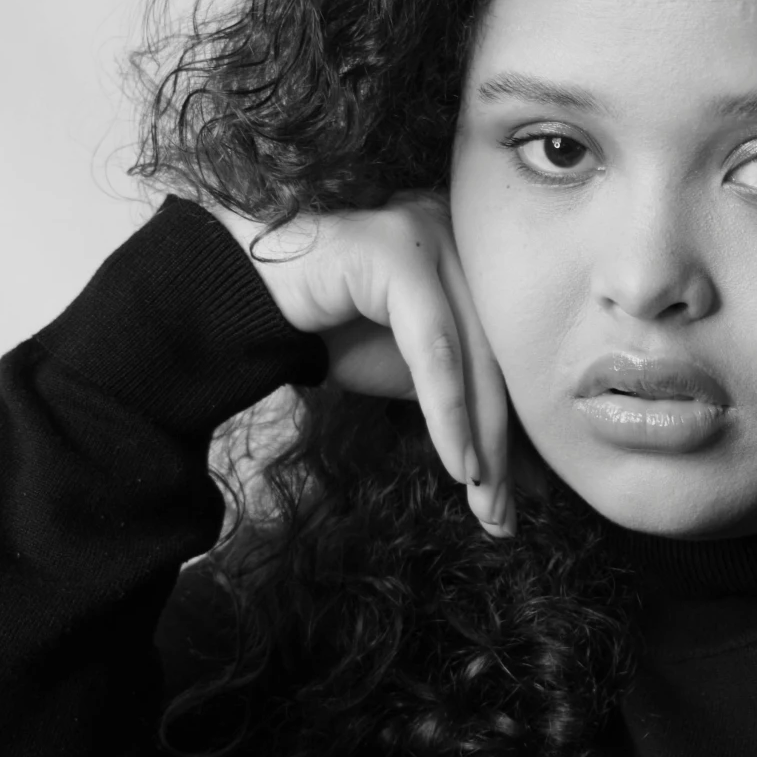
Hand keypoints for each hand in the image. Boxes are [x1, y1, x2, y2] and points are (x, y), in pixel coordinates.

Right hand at [205, 193, 512, 536]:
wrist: (238, 302)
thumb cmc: (328, 332)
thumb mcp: (411, 376)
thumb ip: (465, 405)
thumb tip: (518, 473)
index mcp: (474, 258)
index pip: (508, 356)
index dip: (516, 434)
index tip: (515, 502)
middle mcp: (462, 237)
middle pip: (498, 358)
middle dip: (502, 447)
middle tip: (501, 518)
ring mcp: (431, 238)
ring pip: (474, 356)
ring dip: (482, 440)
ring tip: (483, 502)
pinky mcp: (398, 254)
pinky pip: (435, 348)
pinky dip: (449, 413)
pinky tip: (457, 464)